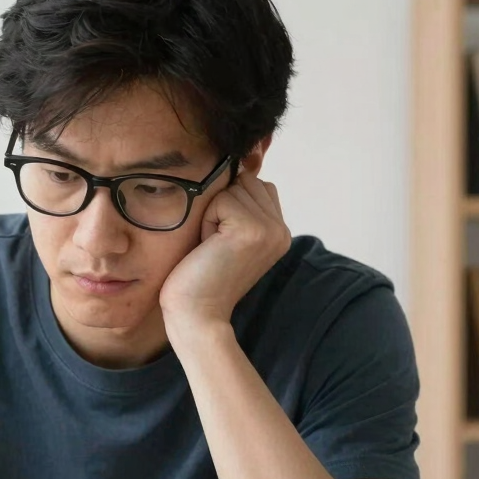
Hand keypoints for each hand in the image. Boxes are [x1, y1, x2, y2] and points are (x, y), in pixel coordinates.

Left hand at [159, 169, 290, 328]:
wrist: (196, 315)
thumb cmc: (200, 276)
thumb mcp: (226, 235)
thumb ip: (239, 205)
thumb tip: (238, 163)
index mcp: (279, 231)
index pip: (255, 185)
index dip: (228, 205)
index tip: (220, 242)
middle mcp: (282, 229)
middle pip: (245, 181)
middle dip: (220, 206)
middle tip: (214, 245)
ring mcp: (271, 229)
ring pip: (233, 188)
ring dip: (212, 214)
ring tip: (211, 246)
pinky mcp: (253, 230)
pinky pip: (221, 200)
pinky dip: (206, 221)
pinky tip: (208, 248)